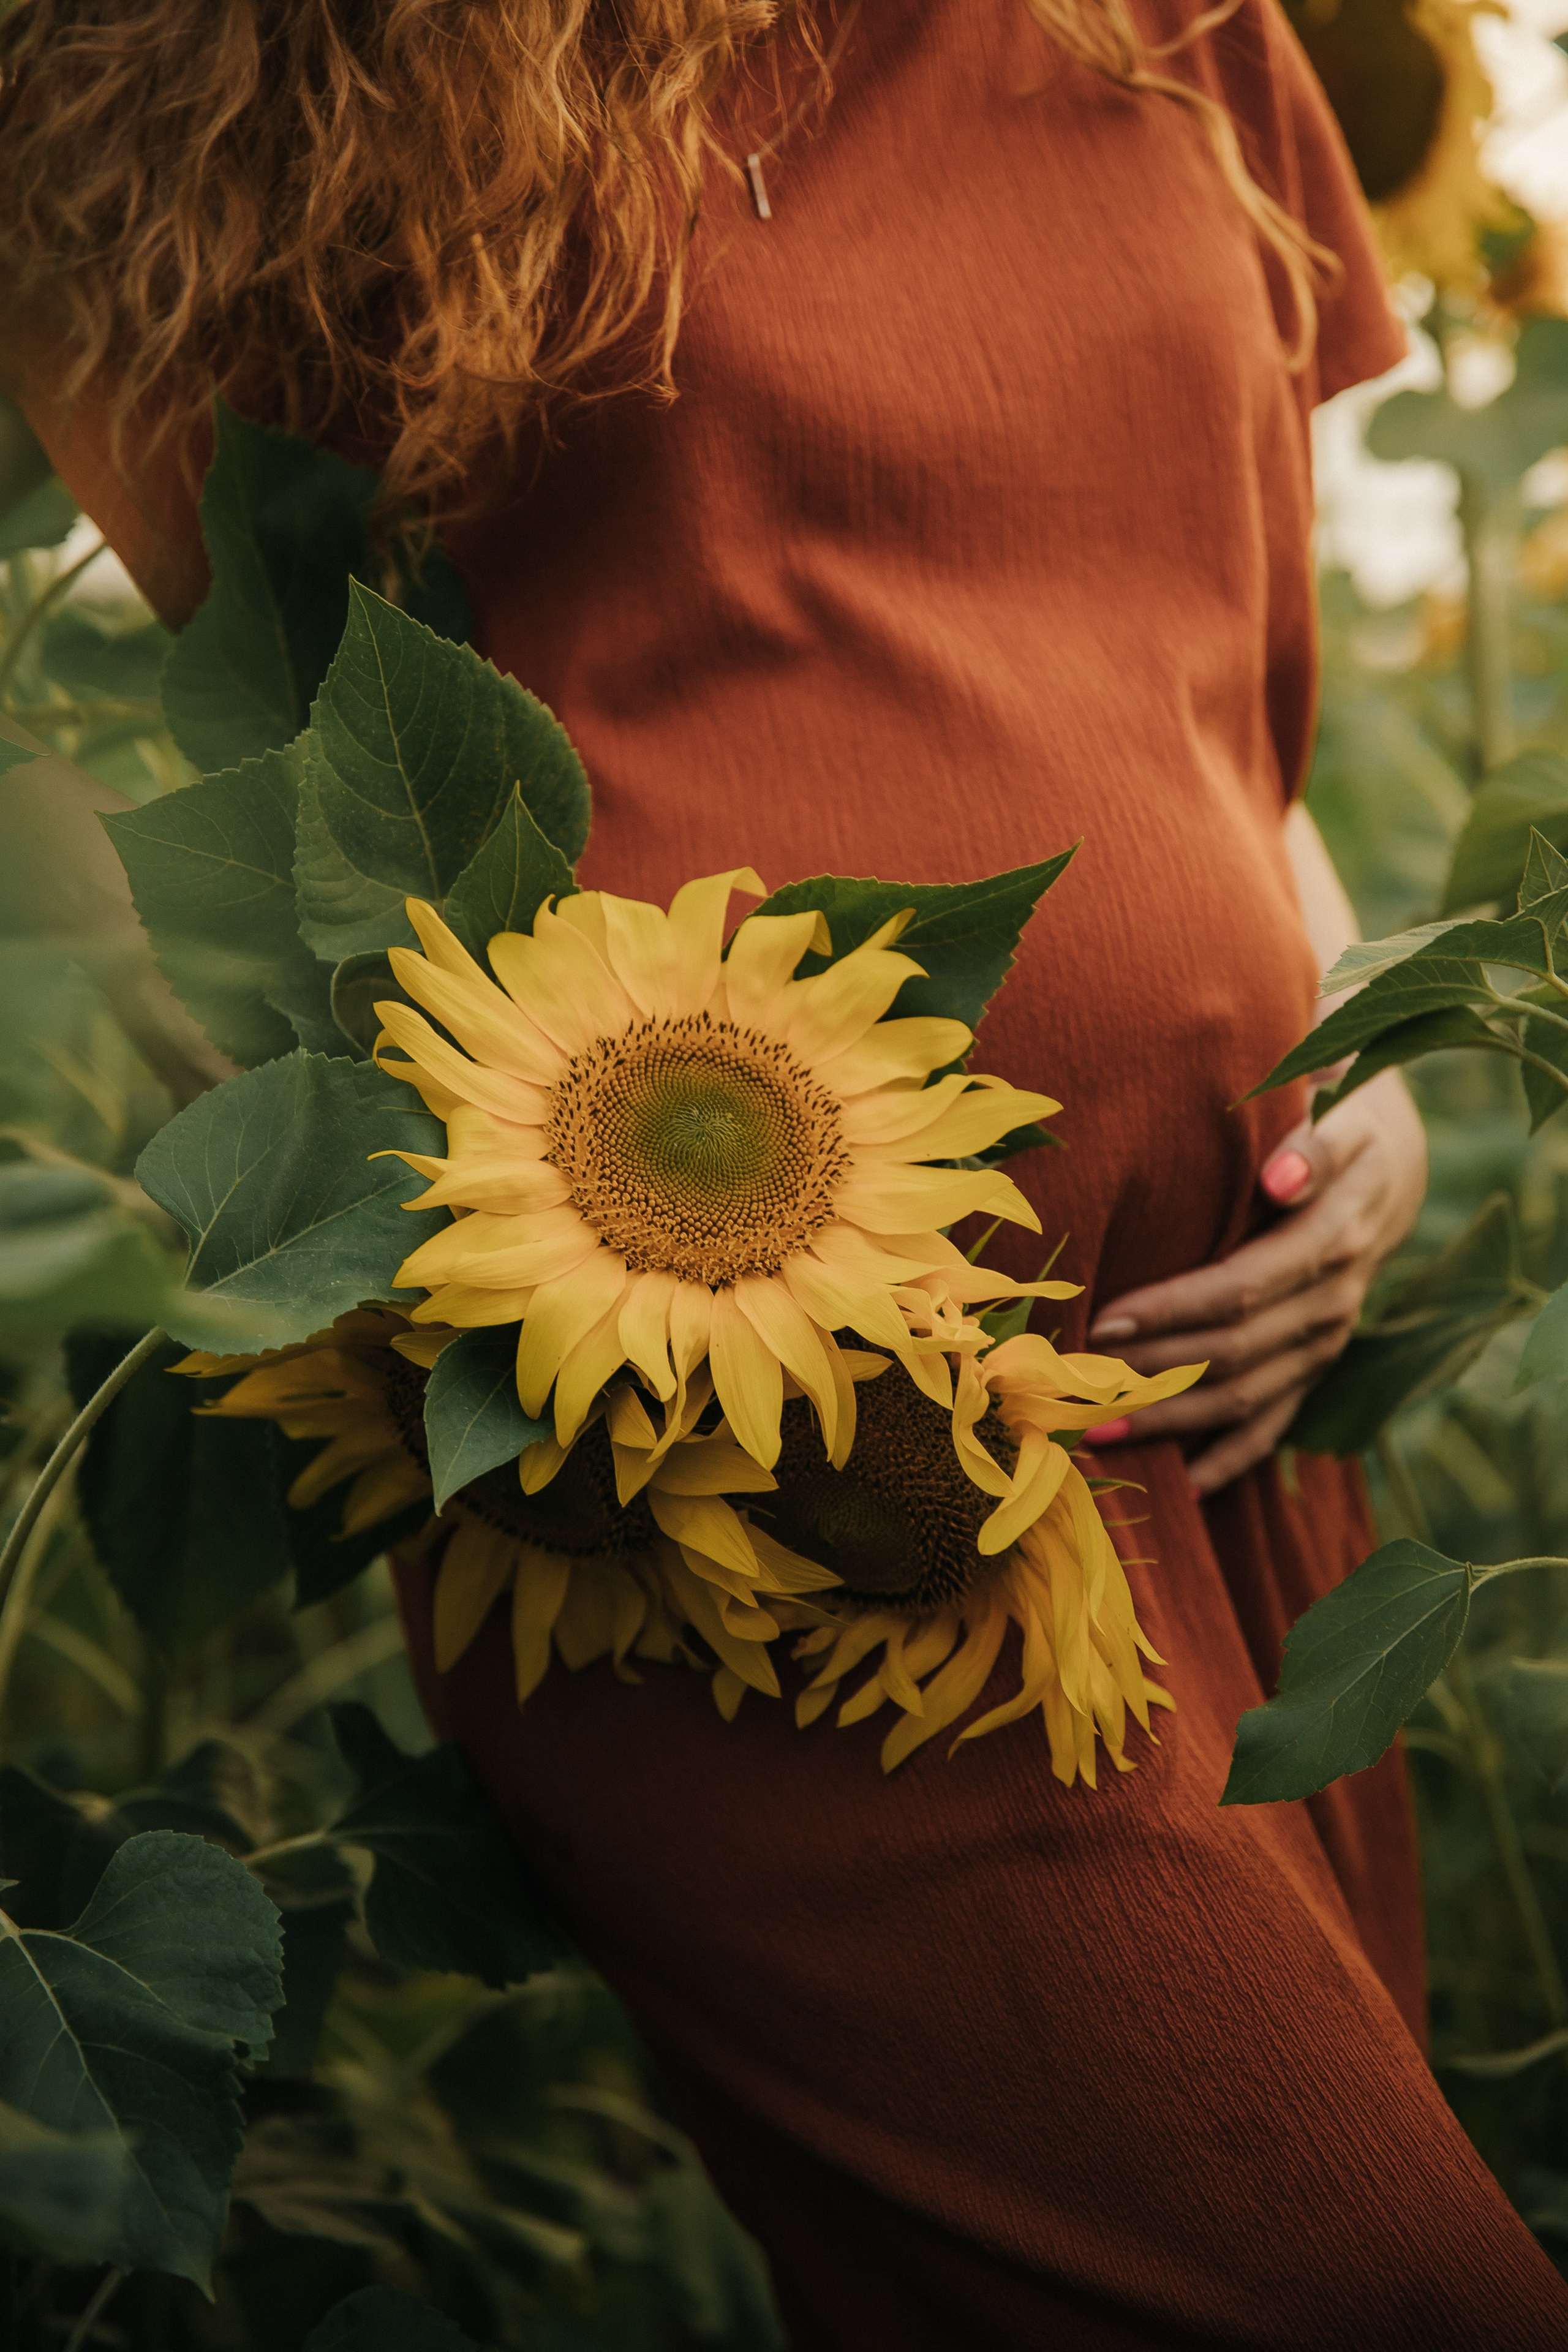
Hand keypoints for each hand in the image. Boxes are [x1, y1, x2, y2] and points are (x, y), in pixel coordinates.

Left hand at [1082, 1069, 1427, 1495]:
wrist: (1383, 1172)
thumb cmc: (1330, 1131)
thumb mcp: (1334, 1120)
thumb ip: (1310, 1142)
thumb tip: (1281, 1174)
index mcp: (1331, 1237)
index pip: (1241, 1285)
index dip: (1173, 1308)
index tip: (1103, 1318)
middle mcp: (1331, 1301)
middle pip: (1233, 1352)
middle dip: (1151, 1372)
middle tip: (1073, 1386)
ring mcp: (1324, 1344)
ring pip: (1244, 1398)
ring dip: (1170, 1421)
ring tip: (1095, 1434)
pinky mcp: (1313, 1369)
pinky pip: (1272, 1426)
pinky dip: (1228, 1460)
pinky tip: (1178, 1485)